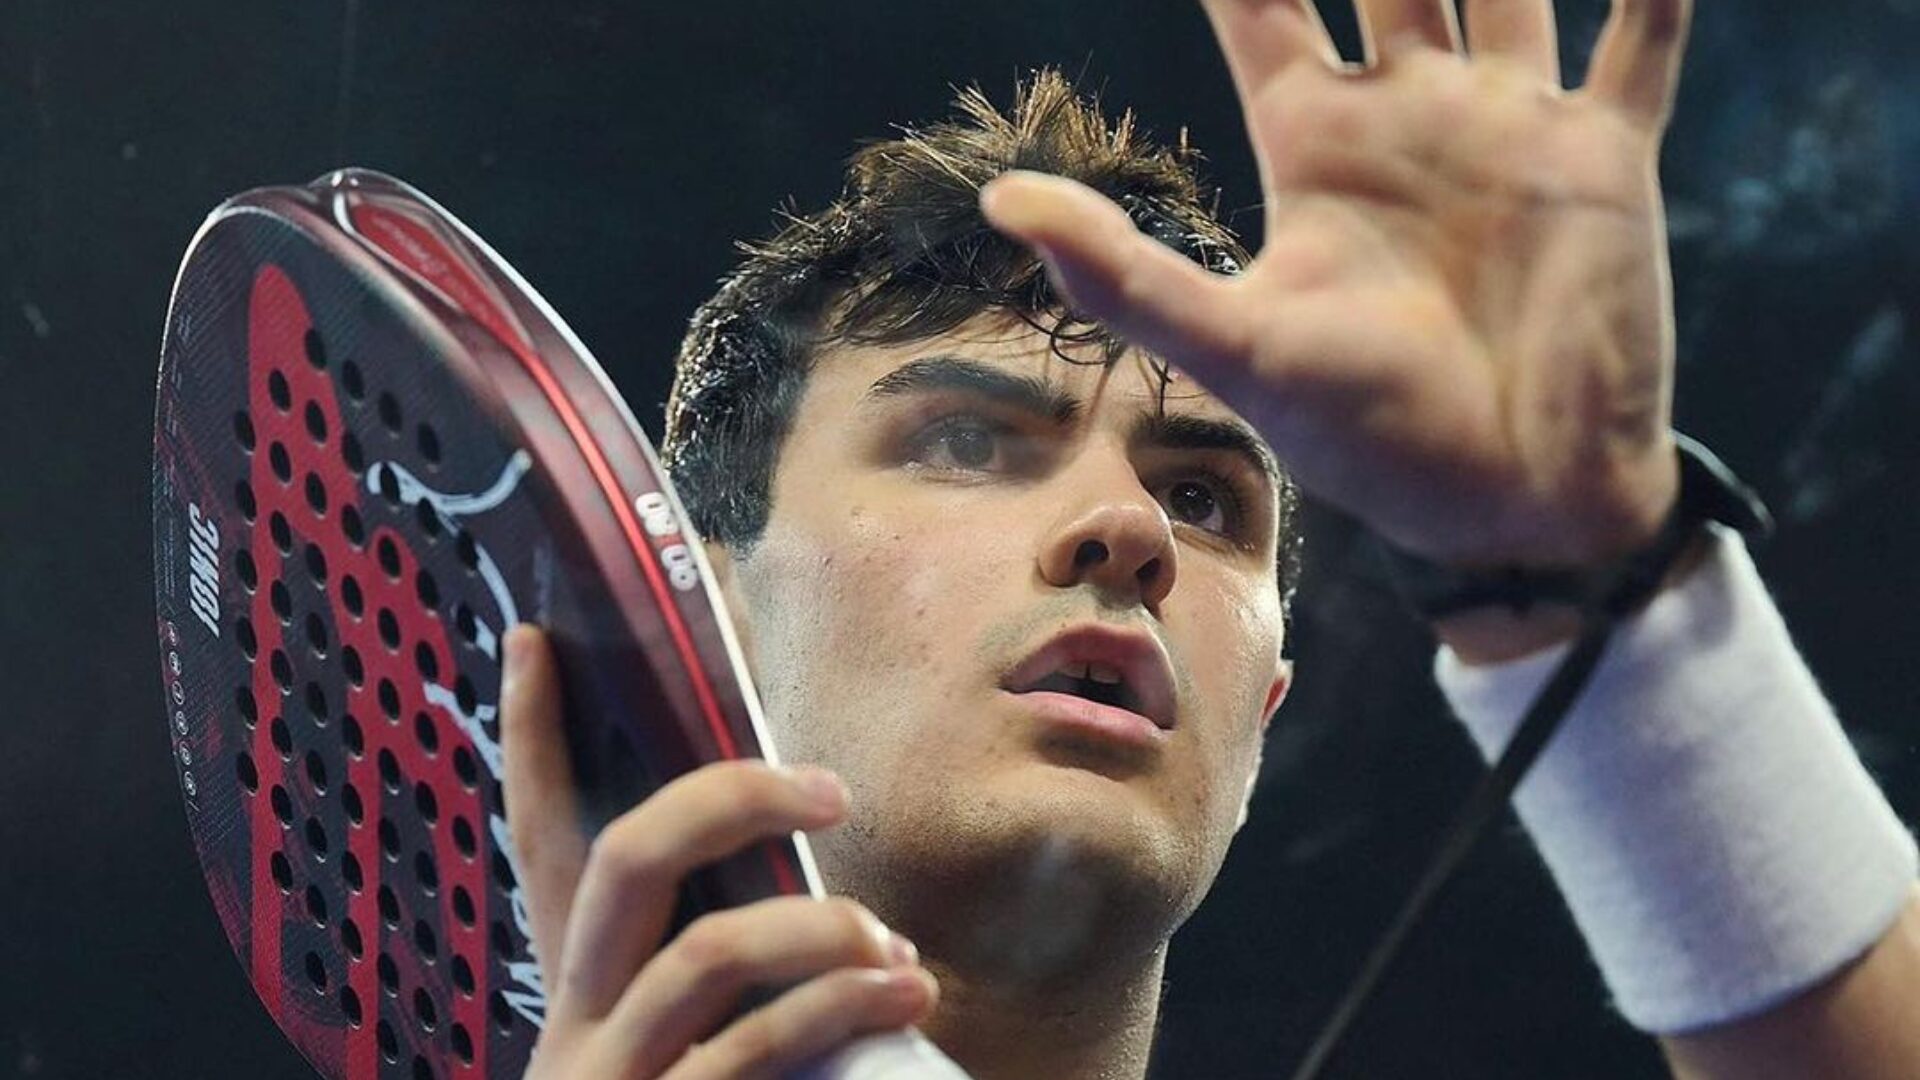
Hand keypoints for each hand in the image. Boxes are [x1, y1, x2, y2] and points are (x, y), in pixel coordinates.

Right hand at [500, 625, 938, 1078]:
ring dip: (821, 931)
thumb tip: (805, 868)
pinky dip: (842, 1007)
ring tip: (893, 947)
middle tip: (832, 792)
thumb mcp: (671, 1032)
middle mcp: (578, 1018)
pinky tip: (904, 995)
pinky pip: (757, 1045)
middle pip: (625, 859)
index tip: (536, 637)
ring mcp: (611, 1072)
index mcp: (580, 981)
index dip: (532, 739)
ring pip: (708, 951)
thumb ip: (706, 958)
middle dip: (729, 801)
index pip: (541, 839)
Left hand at [981, 0, 1691, 569]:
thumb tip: (1000, 202)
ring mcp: (1506, 125)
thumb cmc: (1369, 438)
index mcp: (1314, 143)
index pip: (1261, 0)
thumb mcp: (1239, 351)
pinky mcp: (1603, 157)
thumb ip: (1126, 277)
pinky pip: (1638, 38)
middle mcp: (1407, 114)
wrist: (1513, 505)